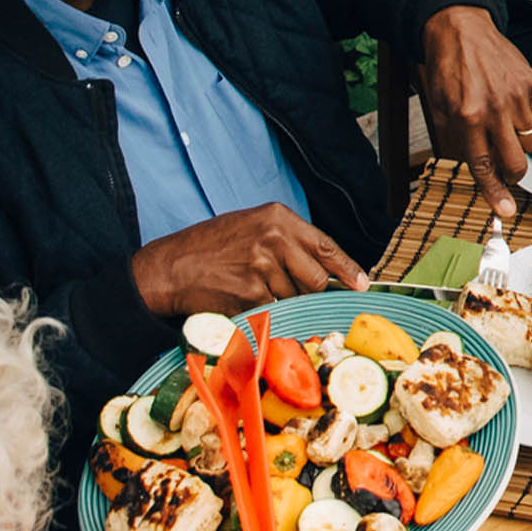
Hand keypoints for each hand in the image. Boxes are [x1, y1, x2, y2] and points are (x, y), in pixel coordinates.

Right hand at [132, 204, 366, 315]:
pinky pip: (273, 311)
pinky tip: (242, 299)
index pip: (326, 247)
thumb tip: (325, 266)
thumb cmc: (210, 246)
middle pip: (316, 280)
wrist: (170, 267)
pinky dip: (263, 312)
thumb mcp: (251, 226)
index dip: (348, 270)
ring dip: (282, 302)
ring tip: (251, 288)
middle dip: (310, 292)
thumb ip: (287, 240)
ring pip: (295, 299)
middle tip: (290, 291)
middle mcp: (273, 240)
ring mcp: (262, 269)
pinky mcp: (250, 295)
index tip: (361, 284)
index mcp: (277, 218)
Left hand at [416, 3, 531, 217]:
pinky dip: (526, 120)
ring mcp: (518, 96)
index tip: (506, 211)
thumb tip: (478, 168)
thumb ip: (457, 140)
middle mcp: (496, 109)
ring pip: (529, 142)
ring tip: (502, 125)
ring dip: (517, 143)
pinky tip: (510, 105)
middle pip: (517, 162)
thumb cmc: (447, 69)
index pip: (485, 165)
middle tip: (507, 170)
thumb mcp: (439, 108)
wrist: (461, 29)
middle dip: (513, 174)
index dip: (495, 193)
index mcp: (468, 117)